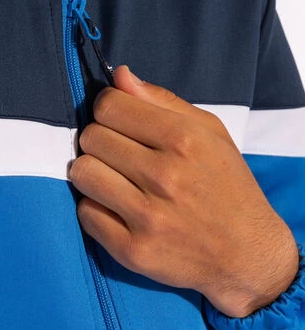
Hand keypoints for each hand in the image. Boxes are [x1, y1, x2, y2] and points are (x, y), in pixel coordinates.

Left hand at [69, 65, 298, 317]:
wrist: (247, 254)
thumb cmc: (228, 185)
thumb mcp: (210, 131)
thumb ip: (161, 99)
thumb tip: (119, 75)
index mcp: (183, 139)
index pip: (109, 106)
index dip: (107, 107)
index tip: (117, 118)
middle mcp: (164, 176)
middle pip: (91, 137)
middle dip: (100, 138)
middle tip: (118, 151)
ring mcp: (147, 216)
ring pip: (81, 172)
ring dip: (92, 171)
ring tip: (113, 177)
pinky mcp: (133, 250)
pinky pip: (85, 213)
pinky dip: (96, 207)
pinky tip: (117, 207)